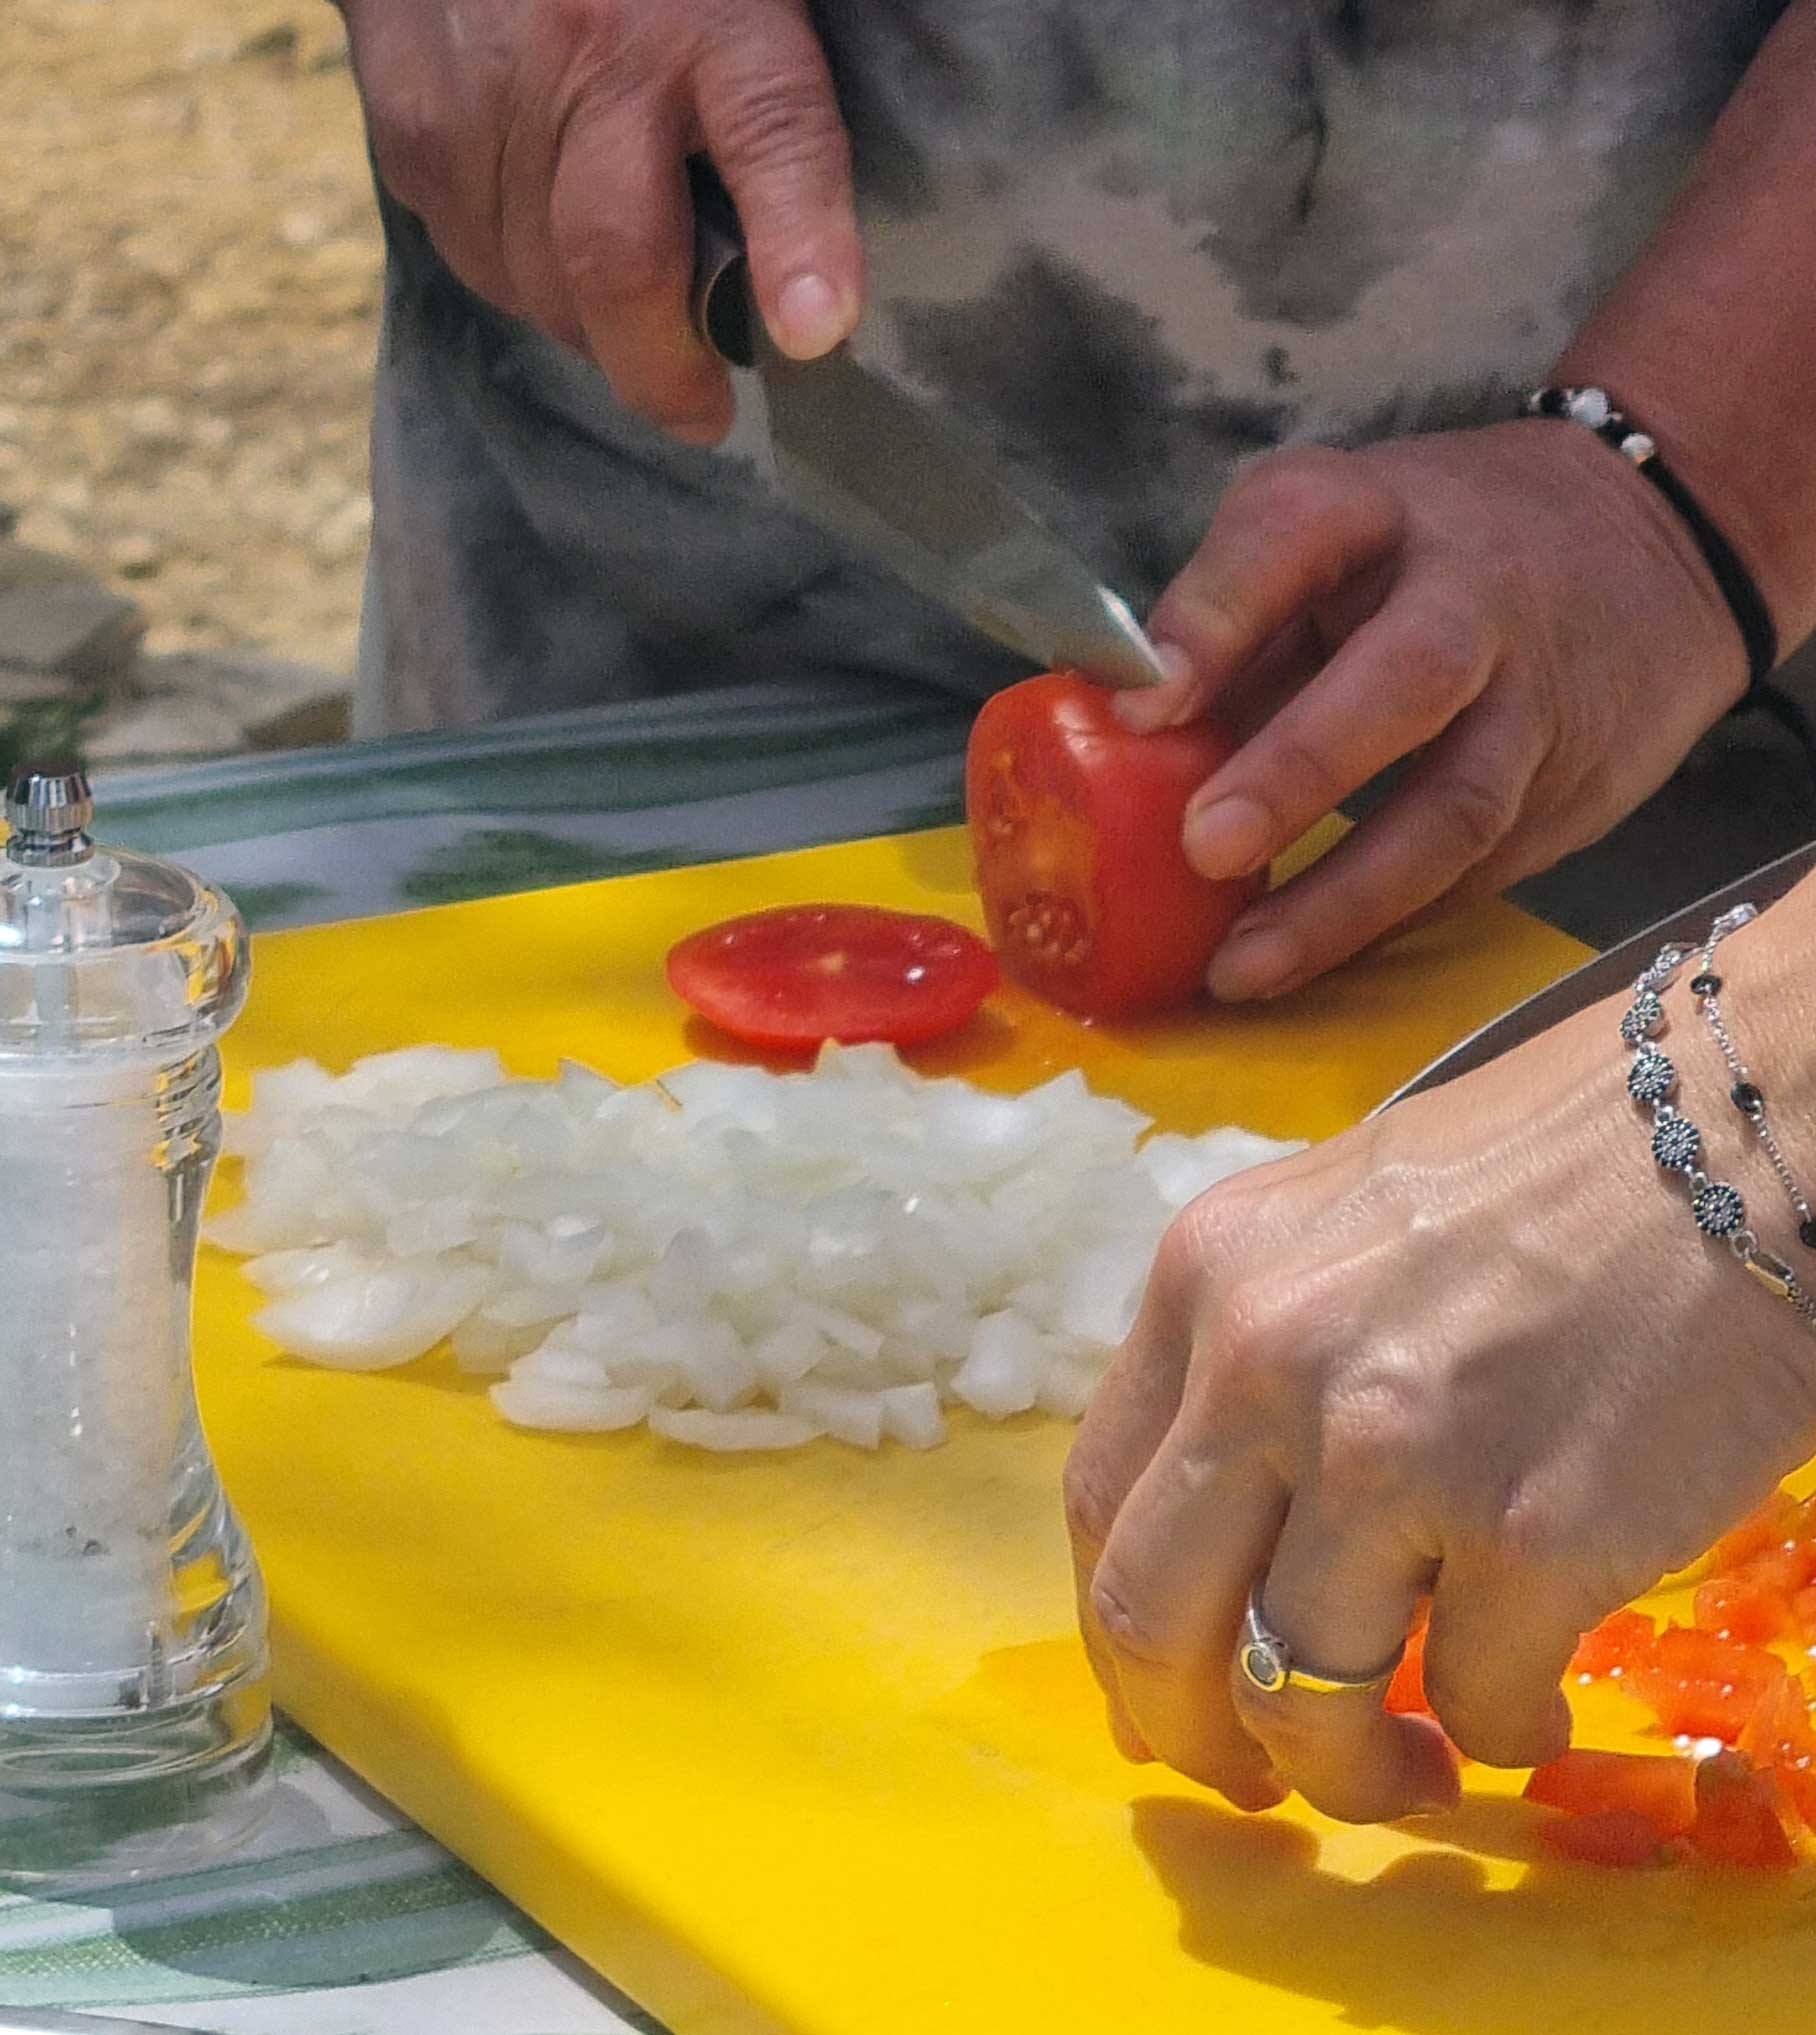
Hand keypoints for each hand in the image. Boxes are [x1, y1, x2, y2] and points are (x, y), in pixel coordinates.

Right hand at [340, 0, 860, 439]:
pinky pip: (481, 266)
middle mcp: (594, 50)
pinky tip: (547, 233)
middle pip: (620, 261)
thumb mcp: (736, 18)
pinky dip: (525, 283)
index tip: (812, 335)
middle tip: (701, 411)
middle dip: (663, 370)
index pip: (770, 129)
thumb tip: (806, 305)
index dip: (796, 241)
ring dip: (591, 327)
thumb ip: (774, 132)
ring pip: (544, 289)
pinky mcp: (418, 134)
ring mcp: (489, 95)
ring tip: (621, 295)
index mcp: (712, 14)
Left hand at [1064, 939, 1815, 1822]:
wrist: (1737, 1126)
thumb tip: (1231, 1531)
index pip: (1098, 1499)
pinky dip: (1499, 1734)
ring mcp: (1388, 1451)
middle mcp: (1262, 1364)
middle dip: (1191, 1734)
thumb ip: (1261, 1355)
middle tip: (1256, 1773)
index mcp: (1204, 1282)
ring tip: (1412, 1763)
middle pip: (1149, 1617)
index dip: (1124, 1629)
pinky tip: (1533, 1704)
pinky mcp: (1531, 1530)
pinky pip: (1477, 1702)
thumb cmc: (1552, 1169)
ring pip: (1291, 1695)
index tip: (1166, 1692)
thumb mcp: (1338, 1225)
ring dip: (1346, 1770)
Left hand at [1123, 422, 1749, 1000]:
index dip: (1215, 621)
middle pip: (1405, 679)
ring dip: (1343, 902)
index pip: (1293, 537)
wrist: (1654, 539)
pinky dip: (1382, 928)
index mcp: (1374, 514)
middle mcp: (1469, 600)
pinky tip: (1304, 969)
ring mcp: (1535, 704)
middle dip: (1302, 769)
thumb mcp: (1324, 541)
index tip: (1139, 708)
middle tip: (1207, 849)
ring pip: (1455, 811)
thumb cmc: (1423, 553)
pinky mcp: (1571, 794)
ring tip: (1240, 969)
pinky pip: (1473, 877)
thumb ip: (1226, 629)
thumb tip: (1106, 734)